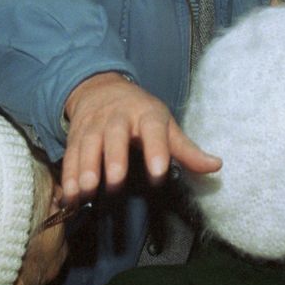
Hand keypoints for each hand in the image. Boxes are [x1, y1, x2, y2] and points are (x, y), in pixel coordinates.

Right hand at [61, 72, 220, 201]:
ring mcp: (94, 125)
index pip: (153, 128)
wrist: (100, 89)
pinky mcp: (75, 137)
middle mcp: (118, 117)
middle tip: (116, 180)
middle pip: (115, 134)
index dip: (156, 149)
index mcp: (146, 113)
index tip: (159, 172)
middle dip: (114, 158)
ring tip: (87, 191)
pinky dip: (68, 176)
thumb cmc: (141, 113)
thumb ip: (187, 150)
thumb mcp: (165, 124)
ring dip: (85, 168)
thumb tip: (217, 166)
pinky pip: (70, 156)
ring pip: (88, 145)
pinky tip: (69, 196)